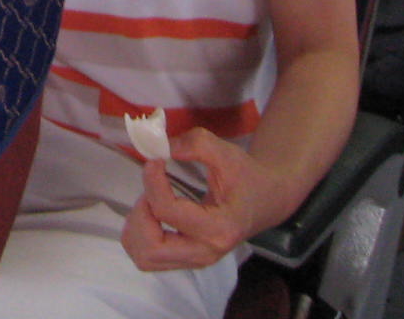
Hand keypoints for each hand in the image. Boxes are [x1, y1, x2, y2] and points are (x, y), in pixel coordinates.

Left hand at [122, 129, 283, 271]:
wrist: (265, 200)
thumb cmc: (246, 176)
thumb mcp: (226, 153)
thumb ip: (196, 144)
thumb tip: (163, 147)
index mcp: (219, 228)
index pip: (166, 211)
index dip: (152, 180)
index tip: (155, 159)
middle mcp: (205, 252)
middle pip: (150, 249)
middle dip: (141, 214)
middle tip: (152, 189)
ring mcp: (195, 259)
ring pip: (145, 257)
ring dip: (138, 226)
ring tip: (153, 200)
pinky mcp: (186, 258)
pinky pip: (149, 256)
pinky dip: (141, 234)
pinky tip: (155, 212)